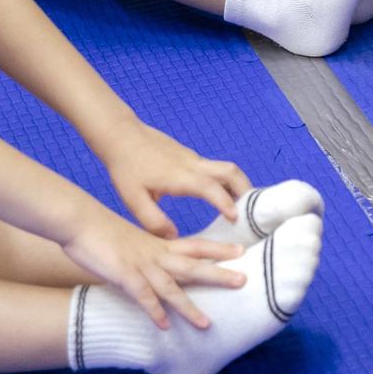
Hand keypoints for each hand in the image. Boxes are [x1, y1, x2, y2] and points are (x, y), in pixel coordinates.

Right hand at [59, 209, 243, 329]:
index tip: (241, 250)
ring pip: (171, 287)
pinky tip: (164, 326)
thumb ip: (146, 254)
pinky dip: (154, 311)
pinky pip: (142, 296)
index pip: (196, 244)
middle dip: (219, 274)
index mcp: (159, 244)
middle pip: (193, 265)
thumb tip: (155, 268)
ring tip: (207, 324)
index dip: (218, 248)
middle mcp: (155, 254)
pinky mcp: (124, 275)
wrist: (79, 220)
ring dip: (189, 307)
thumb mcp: (132, 241)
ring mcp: (141, 265)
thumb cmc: (102, 231)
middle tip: (244, 280)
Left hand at [91, 118, 249, 238]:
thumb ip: (153, 222)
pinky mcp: (190, 157)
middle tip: (251, 212)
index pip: (211, 187)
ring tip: (241, 208)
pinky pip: (215, 169)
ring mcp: (193, 159)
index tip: (235, 218)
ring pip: (225, 168)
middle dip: (246, 190)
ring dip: (238, 185)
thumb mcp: (133, 199)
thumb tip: (174, 238)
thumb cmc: (126, 167)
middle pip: (231, 171)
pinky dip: (225, 182)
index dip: (225, 202)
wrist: (121, 135)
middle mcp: (193, 165)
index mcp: (181, 176)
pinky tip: (220, 197)